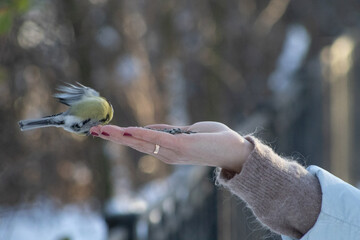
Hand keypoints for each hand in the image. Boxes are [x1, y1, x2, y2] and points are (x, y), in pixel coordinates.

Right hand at [90, 121, 252, 171]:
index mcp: (167, 151)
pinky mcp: (181, 146)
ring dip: (122, 136)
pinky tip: (128, 132)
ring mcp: (173, 152)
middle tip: (94, 131)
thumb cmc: (214, 140)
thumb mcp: (188, 132)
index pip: (140, 144)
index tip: (104, 131)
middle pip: (136, 145)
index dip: (122, 137)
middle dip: (115, 138)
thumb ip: (168, 131)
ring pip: (142, 143)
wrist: (235, 150)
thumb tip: (148, 128)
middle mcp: (166, 154)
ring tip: (103, 131)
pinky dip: (142, 135)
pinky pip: (157, 139)